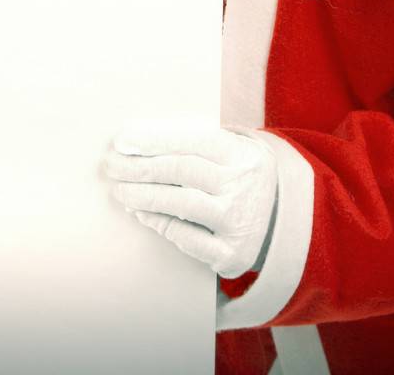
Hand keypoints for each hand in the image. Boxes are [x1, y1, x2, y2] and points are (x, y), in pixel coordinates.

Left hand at [105, 121, 277, 278]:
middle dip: (139, 167)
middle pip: (181, 171)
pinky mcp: (232, 255)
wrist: (281, 221)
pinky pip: (187, 238)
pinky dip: (160, 223)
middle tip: (112, 165)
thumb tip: (135, 143)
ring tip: (119, 190)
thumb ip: (193, 144)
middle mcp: (244, 186)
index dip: (153, 139)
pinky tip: (140, 213)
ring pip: (181, 203)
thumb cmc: (237, 176)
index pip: (192, 140)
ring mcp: (240, 222)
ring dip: (142, 196)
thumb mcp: (230, 151)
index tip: (122, 140)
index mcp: (242, 154)